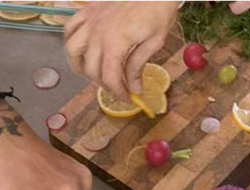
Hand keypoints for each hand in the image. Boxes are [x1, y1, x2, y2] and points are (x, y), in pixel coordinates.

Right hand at [64, 0, 178, 99]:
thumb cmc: (158, 13)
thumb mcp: (154, 43)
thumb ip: (138, 66)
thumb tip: (133, 88)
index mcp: (115, 44)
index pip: (109, 77)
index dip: (118, 92)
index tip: (127, 98)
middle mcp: (97, 33)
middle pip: (91, 68)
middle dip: (103, 83)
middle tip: (116, 87)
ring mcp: (90, 20)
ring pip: (73, 49)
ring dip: (80, 65)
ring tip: (92, 73)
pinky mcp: (88, 10)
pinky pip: (70, 27)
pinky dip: (71, 40)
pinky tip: (81, 47)